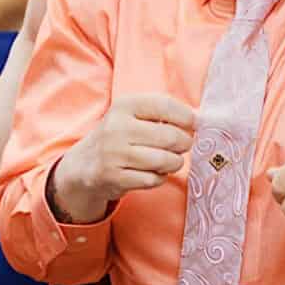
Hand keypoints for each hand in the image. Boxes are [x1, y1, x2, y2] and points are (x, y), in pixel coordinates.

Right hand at [50, 94, 197, 224]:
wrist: (84, 165)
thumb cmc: (120, 137)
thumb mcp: (133, 116)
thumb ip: (163, 113)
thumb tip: (199, 118)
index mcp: (124, 105)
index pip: (165, 105)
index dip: (186, 116)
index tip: (193, 124)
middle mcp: (117, 127)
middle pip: (170, 136)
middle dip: (184, 143)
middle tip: (182, 146)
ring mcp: (114, 154)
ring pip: (165, 160)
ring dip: (175, 162)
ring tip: (170, 160)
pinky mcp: (114, 177)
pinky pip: (154, 179)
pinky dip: (160, 177)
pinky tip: (153, 173)